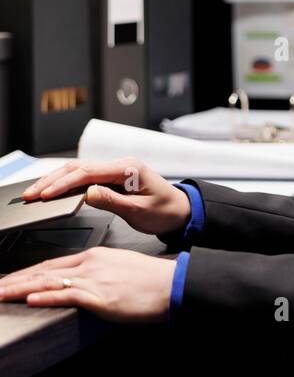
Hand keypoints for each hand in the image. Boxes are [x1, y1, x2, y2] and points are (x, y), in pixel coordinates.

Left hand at [0, 248, 174, 322]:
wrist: (171, 284)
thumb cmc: (150, 280)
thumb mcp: (119, 268)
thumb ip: (98, 273)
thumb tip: (82, 283)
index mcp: (94, 256)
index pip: (52, 264)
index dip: (27, 273)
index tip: (10, 279)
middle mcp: (90, 264)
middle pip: (44, 271)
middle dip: (15, 280)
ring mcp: (94, 279)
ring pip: (48, 282)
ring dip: (19, 289)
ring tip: (0, 293)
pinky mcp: (100, 297)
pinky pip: (67, 295)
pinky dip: (46, 296)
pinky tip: (30, 299)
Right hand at [19, 157, 191, 238]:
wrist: (180, 211)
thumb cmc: (165, 211)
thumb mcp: (139, 211)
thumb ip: (112, 201)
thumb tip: (87, 193)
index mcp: (128, 168)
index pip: (88, 172)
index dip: (63, 183)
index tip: (45, 194)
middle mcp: (121, 165)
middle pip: (79, 167)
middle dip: (52, 180)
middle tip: (31, 193)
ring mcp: (116, 170)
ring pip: (79, 170)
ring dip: (56, 180)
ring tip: (35, 192)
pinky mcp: (113, 178)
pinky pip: (86, 177)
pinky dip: (67, 183)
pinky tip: (53, 190)